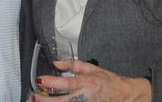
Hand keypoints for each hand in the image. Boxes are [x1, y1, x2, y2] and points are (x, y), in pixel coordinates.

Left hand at [32, 59, 151, 101]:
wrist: (127, 96)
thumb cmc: (111, 82)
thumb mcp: (93, 68)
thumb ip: (74, 65)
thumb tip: (57, 62)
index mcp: (86, 83)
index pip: (65, 83)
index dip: (51, 82)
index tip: (40, 80)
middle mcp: (85, 96)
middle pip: (62, 100)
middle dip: (45, 99)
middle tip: (34, 96)